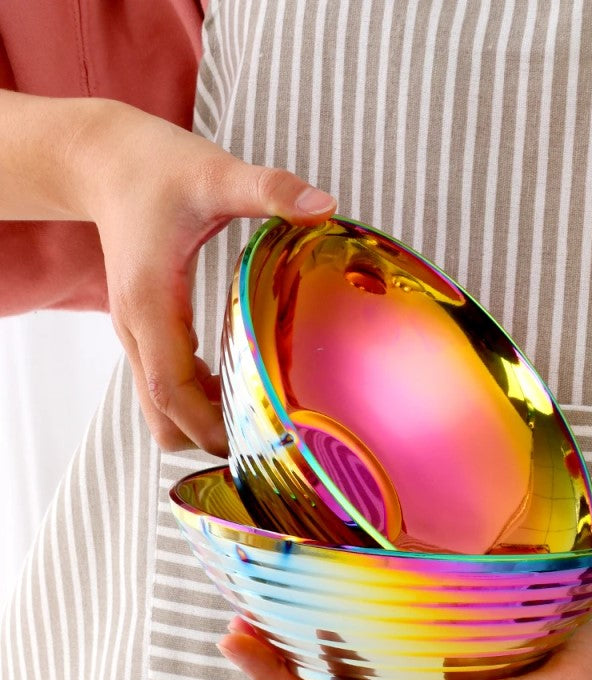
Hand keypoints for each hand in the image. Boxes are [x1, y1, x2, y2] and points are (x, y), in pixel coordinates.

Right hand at [71, 101, 335, 454]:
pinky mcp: (145, 328)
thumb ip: (268, 190)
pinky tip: (235, 383)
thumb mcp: (215, 173)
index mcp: (150, 305)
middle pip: (163, 415)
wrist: (104, 160)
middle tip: (269, 439)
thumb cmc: (154, 168)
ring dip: (201, 421)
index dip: (211, 427)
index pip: (173, 391)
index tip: (258, 445)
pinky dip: (195, 399)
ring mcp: (136, 332)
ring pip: (159, 405)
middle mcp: (136, 329)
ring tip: (260, 419)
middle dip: (209, 436)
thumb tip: (325, 207)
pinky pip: (164, 383)